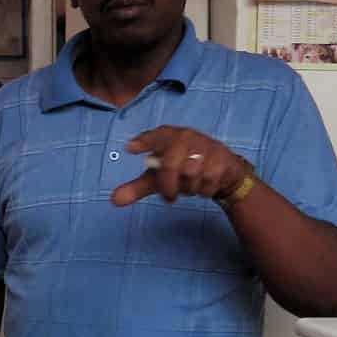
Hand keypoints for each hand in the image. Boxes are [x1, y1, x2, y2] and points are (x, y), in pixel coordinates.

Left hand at [112, 126, 249, 206]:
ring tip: (189, 186)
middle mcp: (187, 137)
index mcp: (168, 136)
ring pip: (191, 173)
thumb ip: (136, 188)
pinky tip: (204, 186)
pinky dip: (204, 189)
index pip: (155, 136)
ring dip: (188, 187)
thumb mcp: (158, 178)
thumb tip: (114, 200)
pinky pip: (208, 180)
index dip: (144, 141)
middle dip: (168, 185)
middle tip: (168, 196)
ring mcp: (206, 145)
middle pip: (171, 164)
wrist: (222, 172)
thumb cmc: (183, 169)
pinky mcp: (223, 157)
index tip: (129, 149)